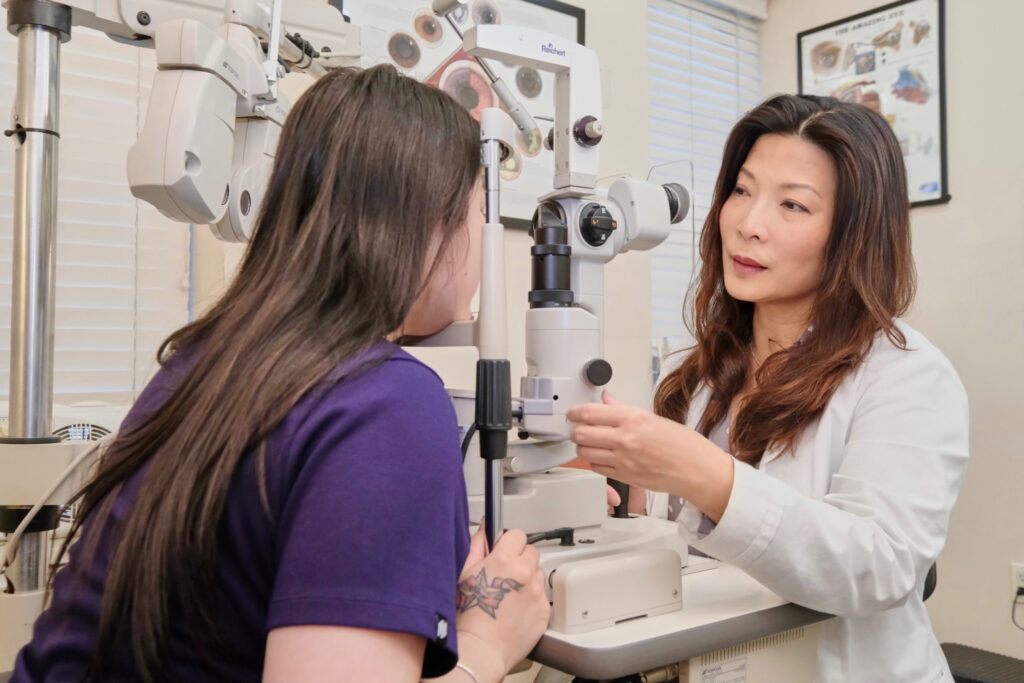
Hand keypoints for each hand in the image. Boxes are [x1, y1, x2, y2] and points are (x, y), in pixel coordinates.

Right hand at [455, 527, 549, 675]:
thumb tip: (485, 528)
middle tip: (505, 574)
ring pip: (538, 573)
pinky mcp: (544, 611)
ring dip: (527, 578)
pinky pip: (542, 596)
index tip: (503, 550)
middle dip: (520, 558)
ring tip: (509, 594)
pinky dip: (532, 598)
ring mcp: (537, 593)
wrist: (481, 649)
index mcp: (504, 561)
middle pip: (531, 551)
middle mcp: (524, 574)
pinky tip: (516, 608)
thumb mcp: (464, 574)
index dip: (508, 542)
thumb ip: (477, 546)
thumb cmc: (468, 616)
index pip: (517, 534)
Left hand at [568, 391, 734, 521]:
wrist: (697, 470)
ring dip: (582, 447)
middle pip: (581, 433)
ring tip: (589, 443)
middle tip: (578, 428)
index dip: (575, 413)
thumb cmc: (682, 444)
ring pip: (584, 452)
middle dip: (575, 430)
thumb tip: (606, 399)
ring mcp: (622, 459)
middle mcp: (625, 438)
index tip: (572, 413)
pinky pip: (596, 468)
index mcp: (632, 418)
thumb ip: (623, 409)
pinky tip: (601, 457)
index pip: (589, 413)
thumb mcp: (652, 418)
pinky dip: (594, 462)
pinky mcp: (623, 476)